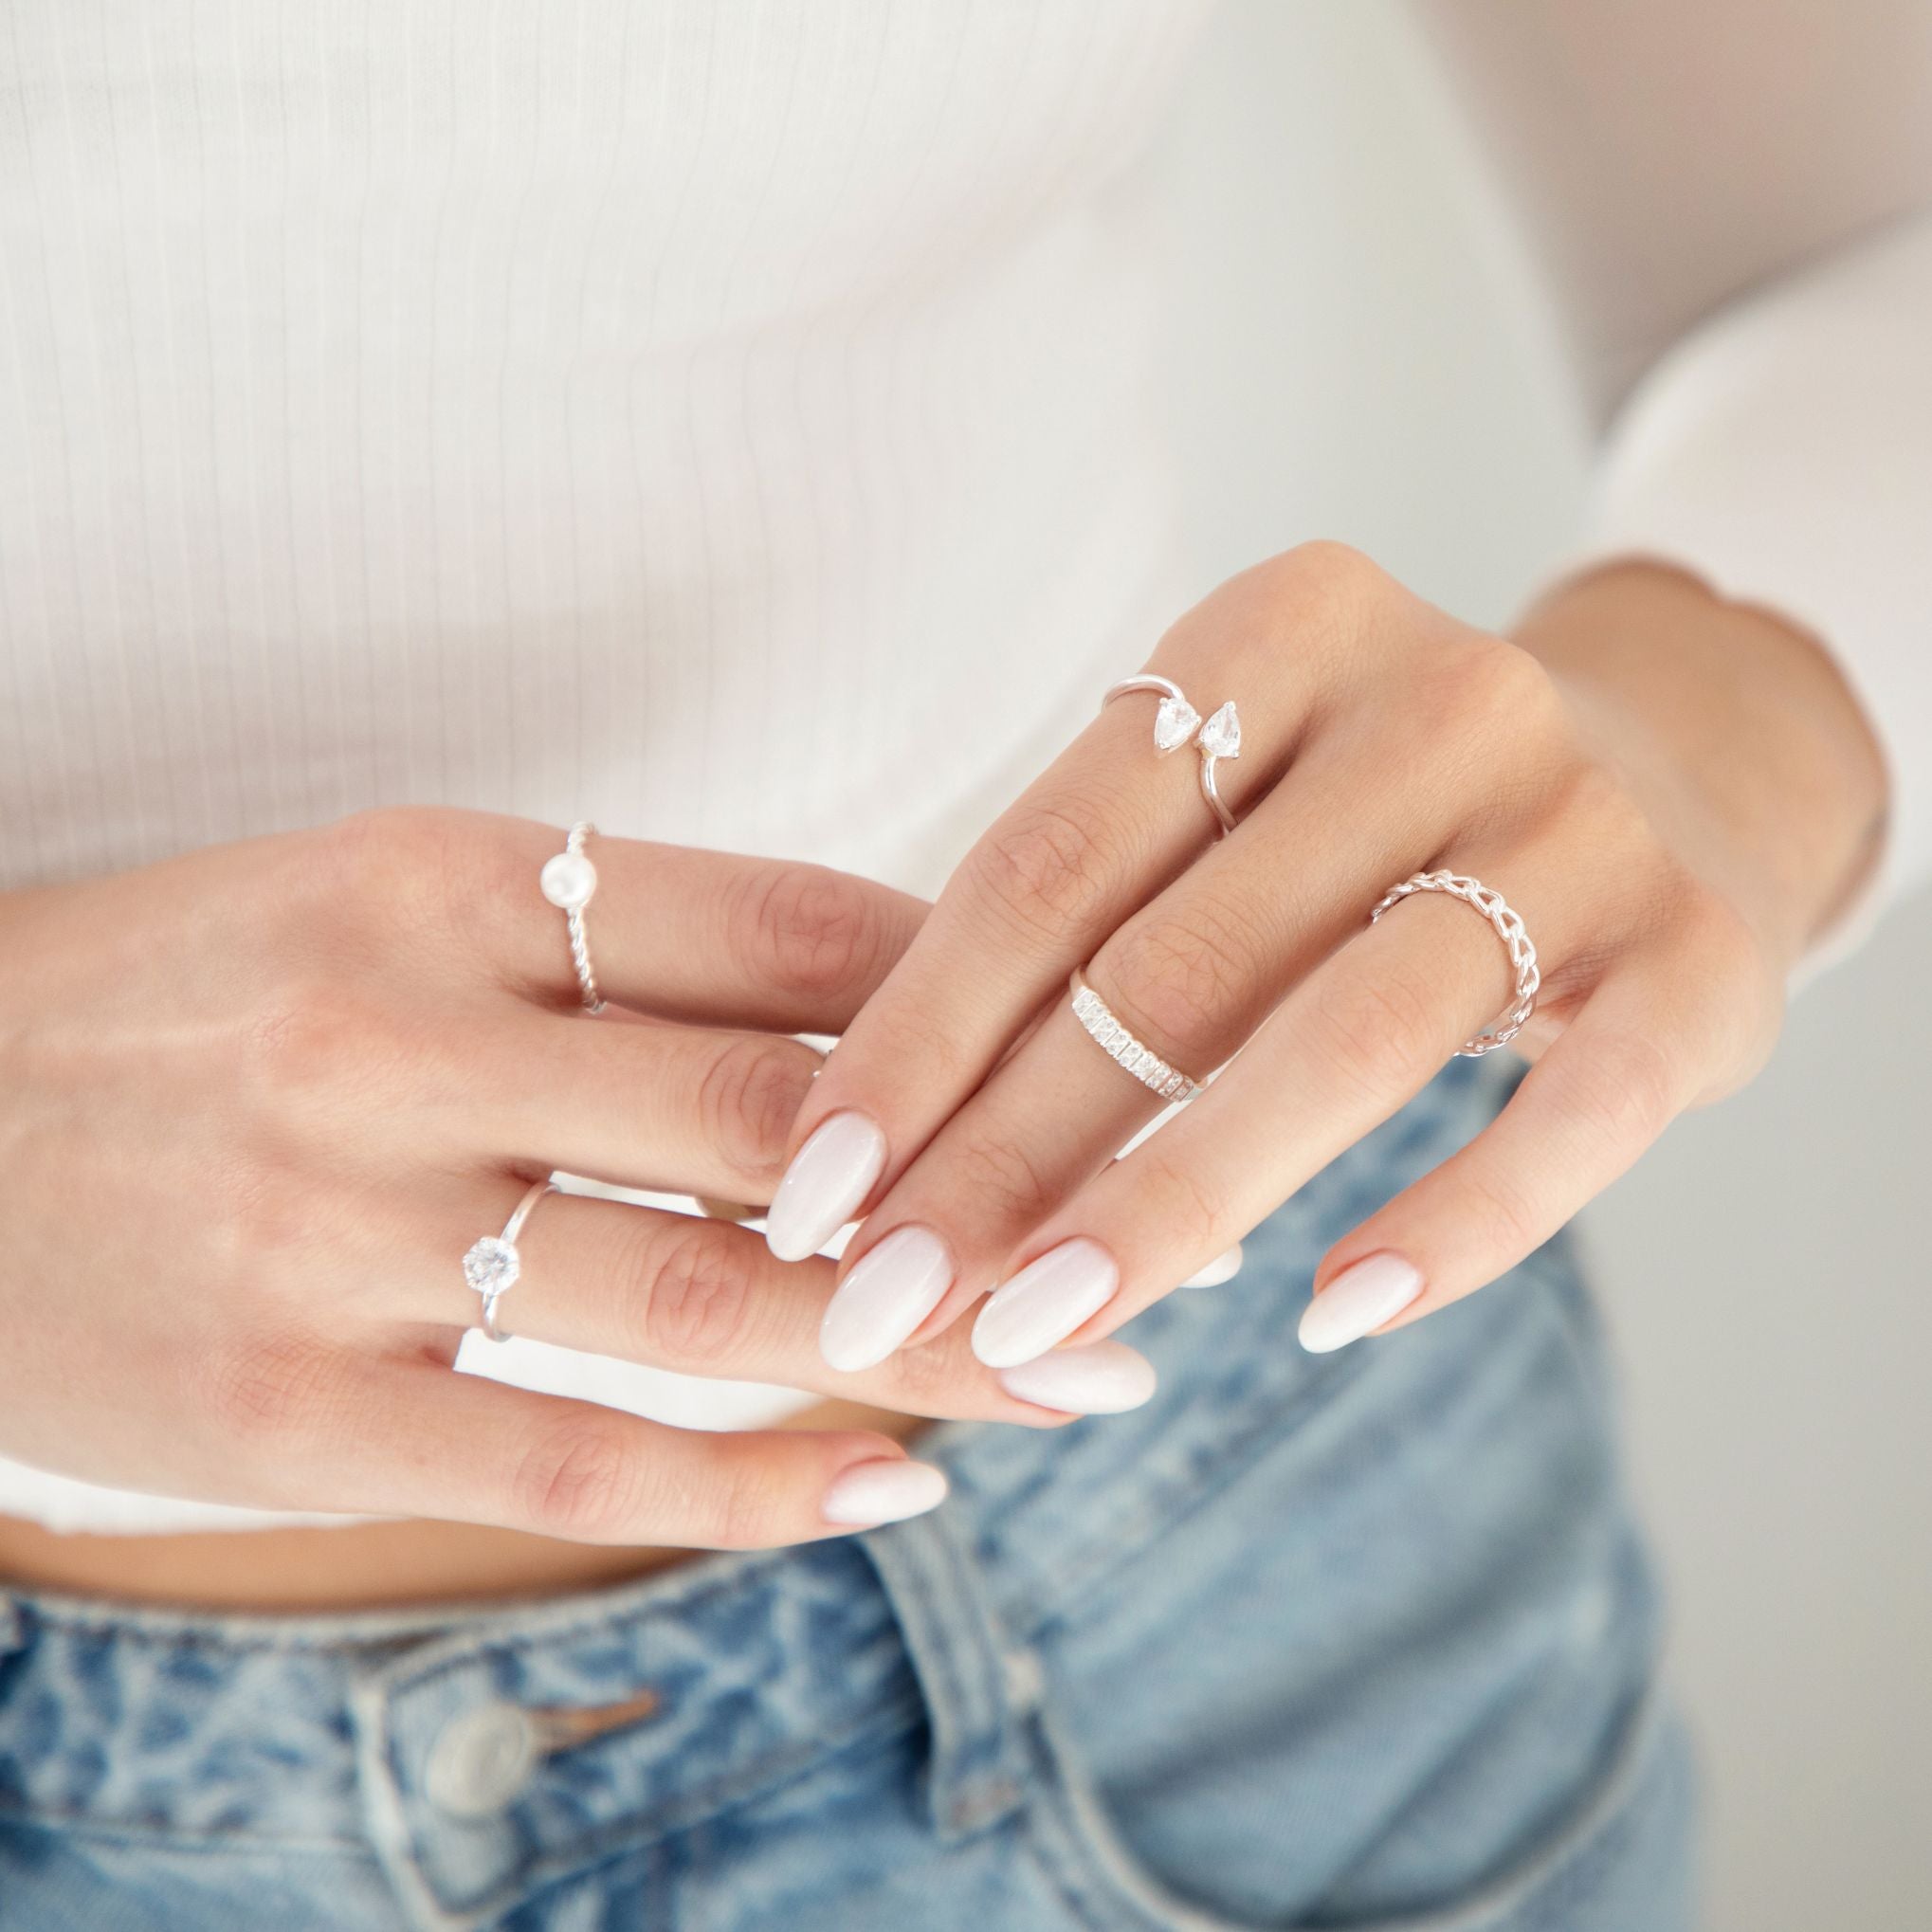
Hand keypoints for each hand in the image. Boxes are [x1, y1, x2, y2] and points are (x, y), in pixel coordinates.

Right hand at [0, 810, 1146, 1546]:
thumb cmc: (194, 999)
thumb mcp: (382, 902)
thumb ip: (607, 950)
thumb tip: (877, 991)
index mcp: (442, 878)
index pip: (790, 921)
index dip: (985, 991)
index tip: (1112, 1047)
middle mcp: (402, 1038)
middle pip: (790, 1114)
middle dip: (1005, 1182)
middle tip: (1167, 1228)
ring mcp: (341, 1230)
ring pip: (714, 1299)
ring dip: (927, 1348)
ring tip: (1080, 1377)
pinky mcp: (288, 1411)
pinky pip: (571, 1464)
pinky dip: (752, 1489)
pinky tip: (889, 1490)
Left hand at [771, 546, 1885, 1368]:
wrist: (1672, 768)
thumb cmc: (1374, 816)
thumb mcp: (1228, 807)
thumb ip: (1090, 931)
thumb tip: (894, 1161)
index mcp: (1279, 632)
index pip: (1048, 860)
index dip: (916, 1036)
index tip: (816, 1188)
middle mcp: (1440, 699)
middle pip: (1172, 965)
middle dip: (1004, 1156)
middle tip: (889, 1300)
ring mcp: (1583, 826)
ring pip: (1341, 1042)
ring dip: (1169, 1206)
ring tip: (1038, 1334)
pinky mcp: (1701, 960)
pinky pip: (1564, 1121)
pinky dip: (1443, 1229)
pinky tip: (1325, 1319)